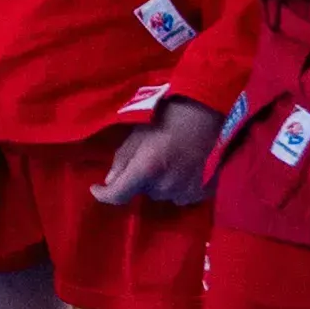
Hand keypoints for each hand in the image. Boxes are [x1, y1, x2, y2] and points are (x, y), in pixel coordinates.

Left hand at [91, 100, 222, 207]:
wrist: (212, 112)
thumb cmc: (172, 115)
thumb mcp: (139, 132)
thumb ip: (123, 158)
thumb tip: (111, 180)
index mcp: (147, 169)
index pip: (118, 195)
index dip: (104, 195)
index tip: (97, 188)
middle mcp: (165, 186)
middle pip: (143, 191)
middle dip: (141, 179)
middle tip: (148, 158)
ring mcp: (186, 192)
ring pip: (163, 194)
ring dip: (161, 183)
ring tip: (170, 161)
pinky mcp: (204, 193)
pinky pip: (182, 195)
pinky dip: (179, 185)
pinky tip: (185, 167)